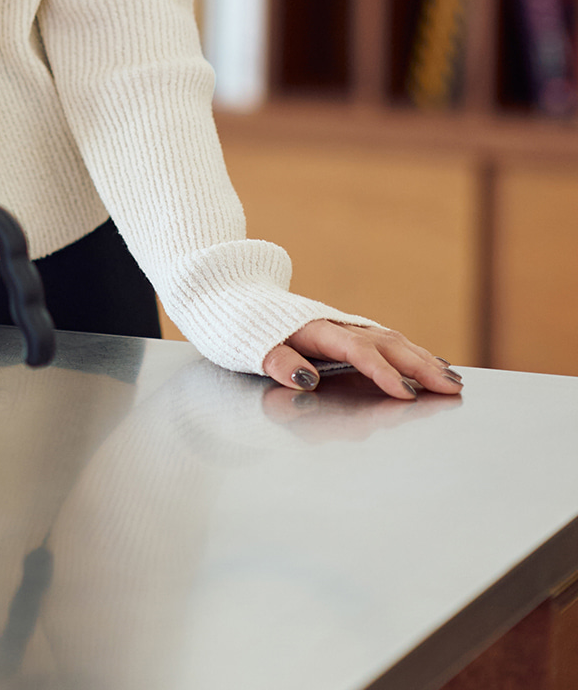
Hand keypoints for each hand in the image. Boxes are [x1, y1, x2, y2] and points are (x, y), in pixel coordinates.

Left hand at [263, 319, 463, 400]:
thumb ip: (279, 362)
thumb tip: (304, 379)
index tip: (406, 394)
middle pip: (387, 345)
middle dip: (421, 368)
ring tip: (452, 379)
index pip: (358, 352)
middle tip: (451, 389)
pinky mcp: (349, 330)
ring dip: (424, 360)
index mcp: (318, 331)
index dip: (383, 373)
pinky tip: (431, 363)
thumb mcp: (252, 346)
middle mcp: (339, 326)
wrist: (236, 295)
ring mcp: (346, 327)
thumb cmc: (244, 327)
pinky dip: (413, 352)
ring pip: (394, 341)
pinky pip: (387, 340)